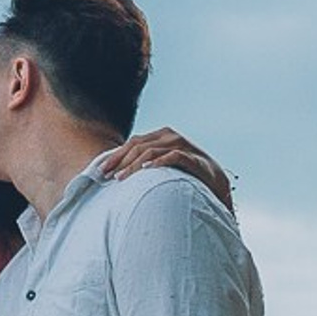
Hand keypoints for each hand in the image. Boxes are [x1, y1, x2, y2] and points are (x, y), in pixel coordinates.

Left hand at [98, 127, 233, 210]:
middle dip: (119, 161)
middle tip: (105, 176)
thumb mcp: (161, 163)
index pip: (132, 143)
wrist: (216, 180)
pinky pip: (172, 156)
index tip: (100, 170)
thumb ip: (144, 162)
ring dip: (132, 165)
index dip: (115, 156)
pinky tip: (146, 170)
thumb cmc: (184, 173)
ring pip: (149, 152)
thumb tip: (116, 171)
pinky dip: (157, 162)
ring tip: (121, 178)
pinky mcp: (192, 156)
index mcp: (159, 135)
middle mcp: (168, 136)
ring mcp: (181, 144)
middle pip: (137, 146)